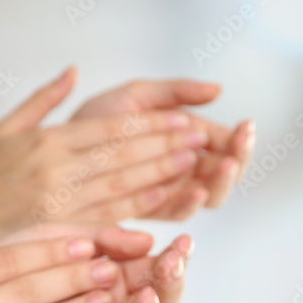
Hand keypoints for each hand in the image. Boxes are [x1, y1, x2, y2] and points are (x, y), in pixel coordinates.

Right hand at [0, 68, 209, 243]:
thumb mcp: (6, 129)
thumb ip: (42, 100)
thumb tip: (72, 71)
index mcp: (46, 142)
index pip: (107, 130)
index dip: (147, 124)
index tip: (179, 118)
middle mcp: (54, 171)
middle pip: (120, 155)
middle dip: (163, 144)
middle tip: (199, 135)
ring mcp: (59, 202)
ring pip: (120, 184)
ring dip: (160, 171)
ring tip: (192, 159)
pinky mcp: (61, 229)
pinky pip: (109, 215)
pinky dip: (140, 205)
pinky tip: (167, 196)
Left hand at [0, 222, 191, 302]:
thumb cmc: (11, 266)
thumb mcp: (56, 239)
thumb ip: (101, 237)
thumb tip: (148, 239)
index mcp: (114, 278)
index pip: (155, 269)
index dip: (174, 257)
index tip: (183, 242)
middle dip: (171, 284)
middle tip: (171, 266)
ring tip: (149, 297)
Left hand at [73, 77, 255, 219]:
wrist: (56, 146)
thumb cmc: (95, 119)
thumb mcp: (138, 96)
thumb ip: (176, 92)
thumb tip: (219, 90)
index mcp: (186, 140)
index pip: (226, 145)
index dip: (240, 138)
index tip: (247, 126)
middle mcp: (182, 170)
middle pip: (224, 174)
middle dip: (237, 160)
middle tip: (238, 149)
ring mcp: (167, 193)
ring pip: (208, 197)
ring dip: (220, 182)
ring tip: (225, 166)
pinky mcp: (146, 213)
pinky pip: (174, 213)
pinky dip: (189, 202)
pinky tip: (197, 190)